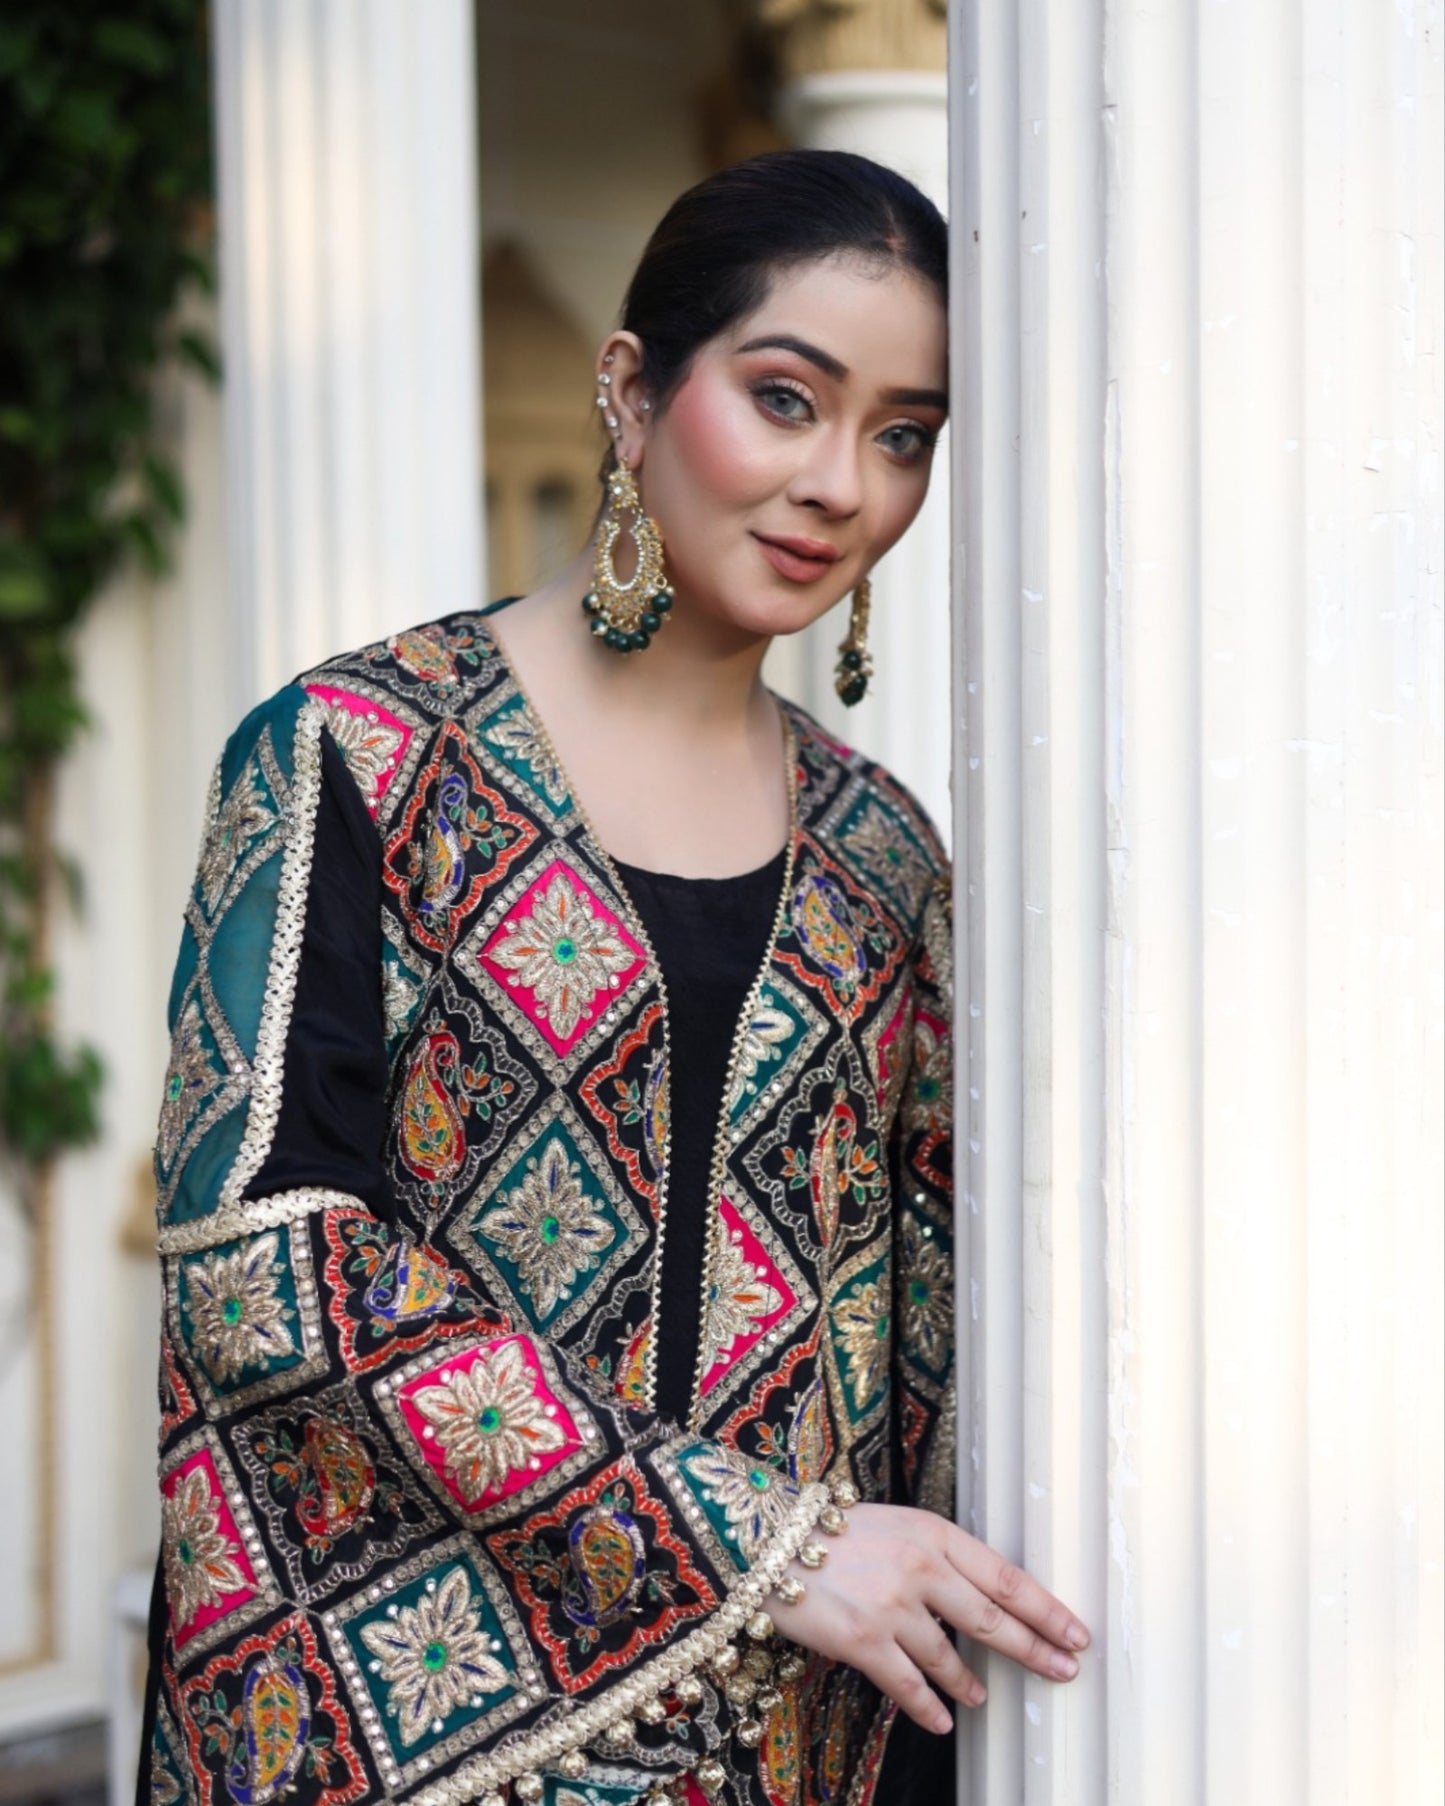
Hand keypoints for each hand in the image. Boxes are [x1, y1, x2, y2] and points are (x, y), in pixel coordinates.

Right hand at [765, 1503, 1089, 1733]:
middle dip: (1035, 1649)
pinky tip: (942, 1722)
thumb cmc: (830, 1530)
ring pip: (950, 1657)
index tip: (1075, 1631)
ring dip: (970, 1683)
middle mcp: (919, 1567)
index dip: (1046, 1609)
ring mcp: (892, 1606)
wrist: (767, 1538)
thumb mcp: (893, 1525)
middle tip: (1064, 1670)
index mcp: (932, 1532)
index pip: (1006, 1576)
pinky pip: (908, 1685)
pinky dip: (929, 1707)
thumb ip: (935, 1556)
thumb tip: (979, 1595)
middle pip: (993, 1618)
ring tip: (982, 1697)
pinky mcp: (863, 1641)